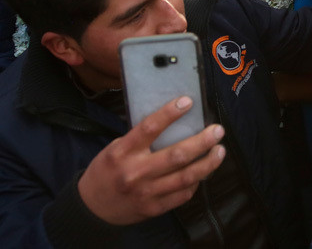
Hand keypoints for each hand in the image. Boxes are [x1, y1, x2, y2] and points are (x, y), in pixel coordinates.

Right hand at [77, 96, 225, 225]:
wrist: (92, 207)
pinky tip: (203, 172)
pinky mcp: (154, 208)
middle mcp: (135, 172)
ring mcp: (146, 192)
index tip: (188, 102)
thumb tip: (172, 121)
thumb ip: (140, 139)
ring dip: (208, 163)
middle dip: (202, 141)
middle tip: (218, 130)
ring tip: (219, 151)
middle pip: (176, 155)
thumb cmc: (106, 171)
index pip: (150, 128)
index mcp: (123, 152)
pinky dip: (196, 182)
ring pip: (185, 177)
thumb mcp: (115, 149)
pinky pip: (182, 194)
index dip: (170, 113)